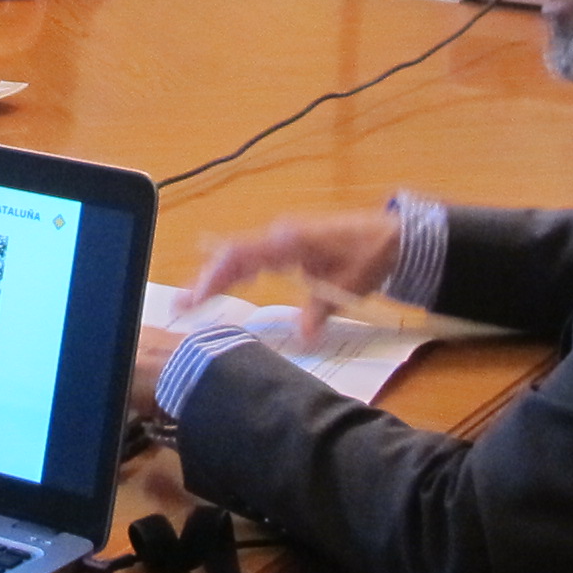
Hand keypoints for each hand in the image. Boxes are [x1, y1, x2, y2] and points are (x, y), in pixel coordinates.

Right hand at [179, 208, 401, 335]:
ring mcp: (281, 238)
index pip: (240, 255)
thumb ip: (321, 310)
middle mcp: (279, 235)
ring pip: (237, 256)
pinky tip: (219, 289)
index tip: (194, 298)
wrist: (394, 235)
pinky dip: (232, 274)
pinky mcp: (286, 245)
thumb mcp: (350, 285)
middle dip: (203, 280)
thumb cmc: (371, 255)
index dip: (214, 276)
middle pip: (231, 255)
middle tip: (178, 306)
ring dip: (214, 277)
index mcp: (289, 240)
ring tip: (188, 301)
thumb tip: (303, 337)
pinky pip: (251, 257)